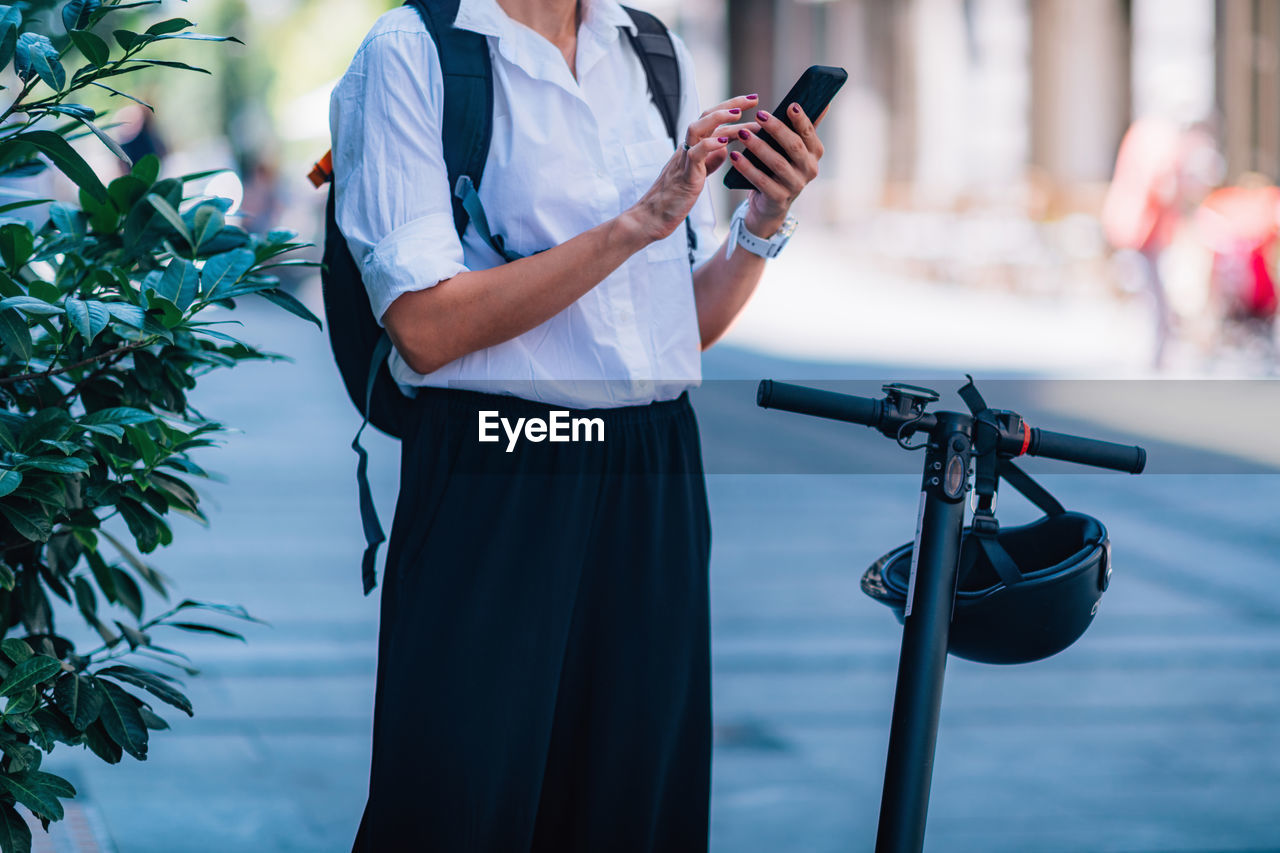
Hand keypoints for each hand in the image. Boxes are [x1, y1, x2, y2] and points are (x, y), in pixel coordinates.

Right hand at [623, 94, 760, 243]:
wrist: (651, 219)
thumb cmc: (673, 199)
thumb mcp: (696, 176)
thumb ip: (709, 162)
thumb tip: (724, 150)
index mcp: (692, 148)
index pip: (711, 120)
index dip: (731, 108)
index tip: (752, 101)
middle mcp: (686, 149)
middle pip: (706, 116)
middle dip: (731, 105)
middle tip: (754, 99)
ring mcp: (683, 161)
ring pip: (697, 128)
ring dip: (719, 119)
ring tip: (738, 115)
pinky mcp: (684, 176)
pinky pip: (695, 154)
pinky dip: (709, 146)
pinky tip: (725, 143)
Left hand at [728, 102, 826, 235]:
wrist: (770, 205)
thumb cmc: (781, 168)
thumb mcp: (794, 150)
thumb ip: (804, 128)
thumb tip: (824, 101)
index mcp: (814, 153)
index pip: (809, 133)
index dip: (801, 120)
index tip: (791, 105)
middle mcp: (809, 170)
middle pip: (794, 146)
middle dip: (777, 129)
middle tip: (760, 115)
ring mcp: (794, 185)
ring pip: (777, 163)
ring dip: (759, 147)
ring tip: (742, 133)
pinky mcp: (778, 198)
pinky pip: (761, 181)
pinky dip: (747, 168)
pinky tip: (734, 155)